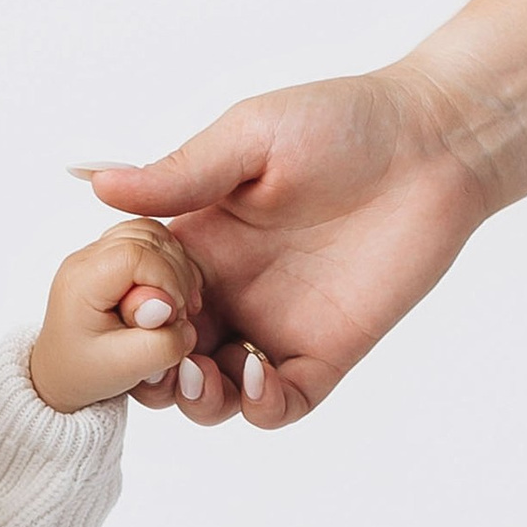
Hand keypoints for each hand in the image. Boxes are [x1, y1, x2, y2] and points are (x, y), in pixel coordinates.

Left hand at [27, 222, 207, 414]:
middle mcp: (85, 259)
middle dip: (175, 274)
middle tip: (177, 313)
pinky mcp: (108, 258)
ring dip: (173, 265)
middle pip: (147, 238)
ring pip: (149, 234)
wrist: (60, 374)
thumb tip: (182, 318)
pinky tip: (167, 292)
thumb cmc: (84, 372)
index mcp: (82, 281)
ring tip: (174, 303)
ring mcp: (96, 255)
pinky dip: (166, 261)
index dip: (168, 279)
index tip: (175, 313)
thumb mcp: (126, 369)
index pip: (137, 254)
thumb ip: (161, 344)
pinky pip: (146, 241)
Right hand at [80, 60, 502, 428]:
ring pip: (217, 393)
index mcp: (200, 242)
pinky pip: (284, 402)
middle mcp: (231, 290)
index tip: (128, 307)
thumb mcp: (248, 139)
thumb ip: (179, 175)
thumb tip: (93, 185)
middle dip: (148, 372)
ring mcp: (277, 324)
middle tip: (155, 357)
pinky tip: (255, 373)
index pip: (139, 298)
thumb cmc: (342, 121)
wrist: (434, 142)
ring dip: (196, 398)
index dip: (124, 313)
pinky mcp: (329, 350)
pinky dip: (261, 404)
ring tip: (198, 373)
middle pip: (166, 358)